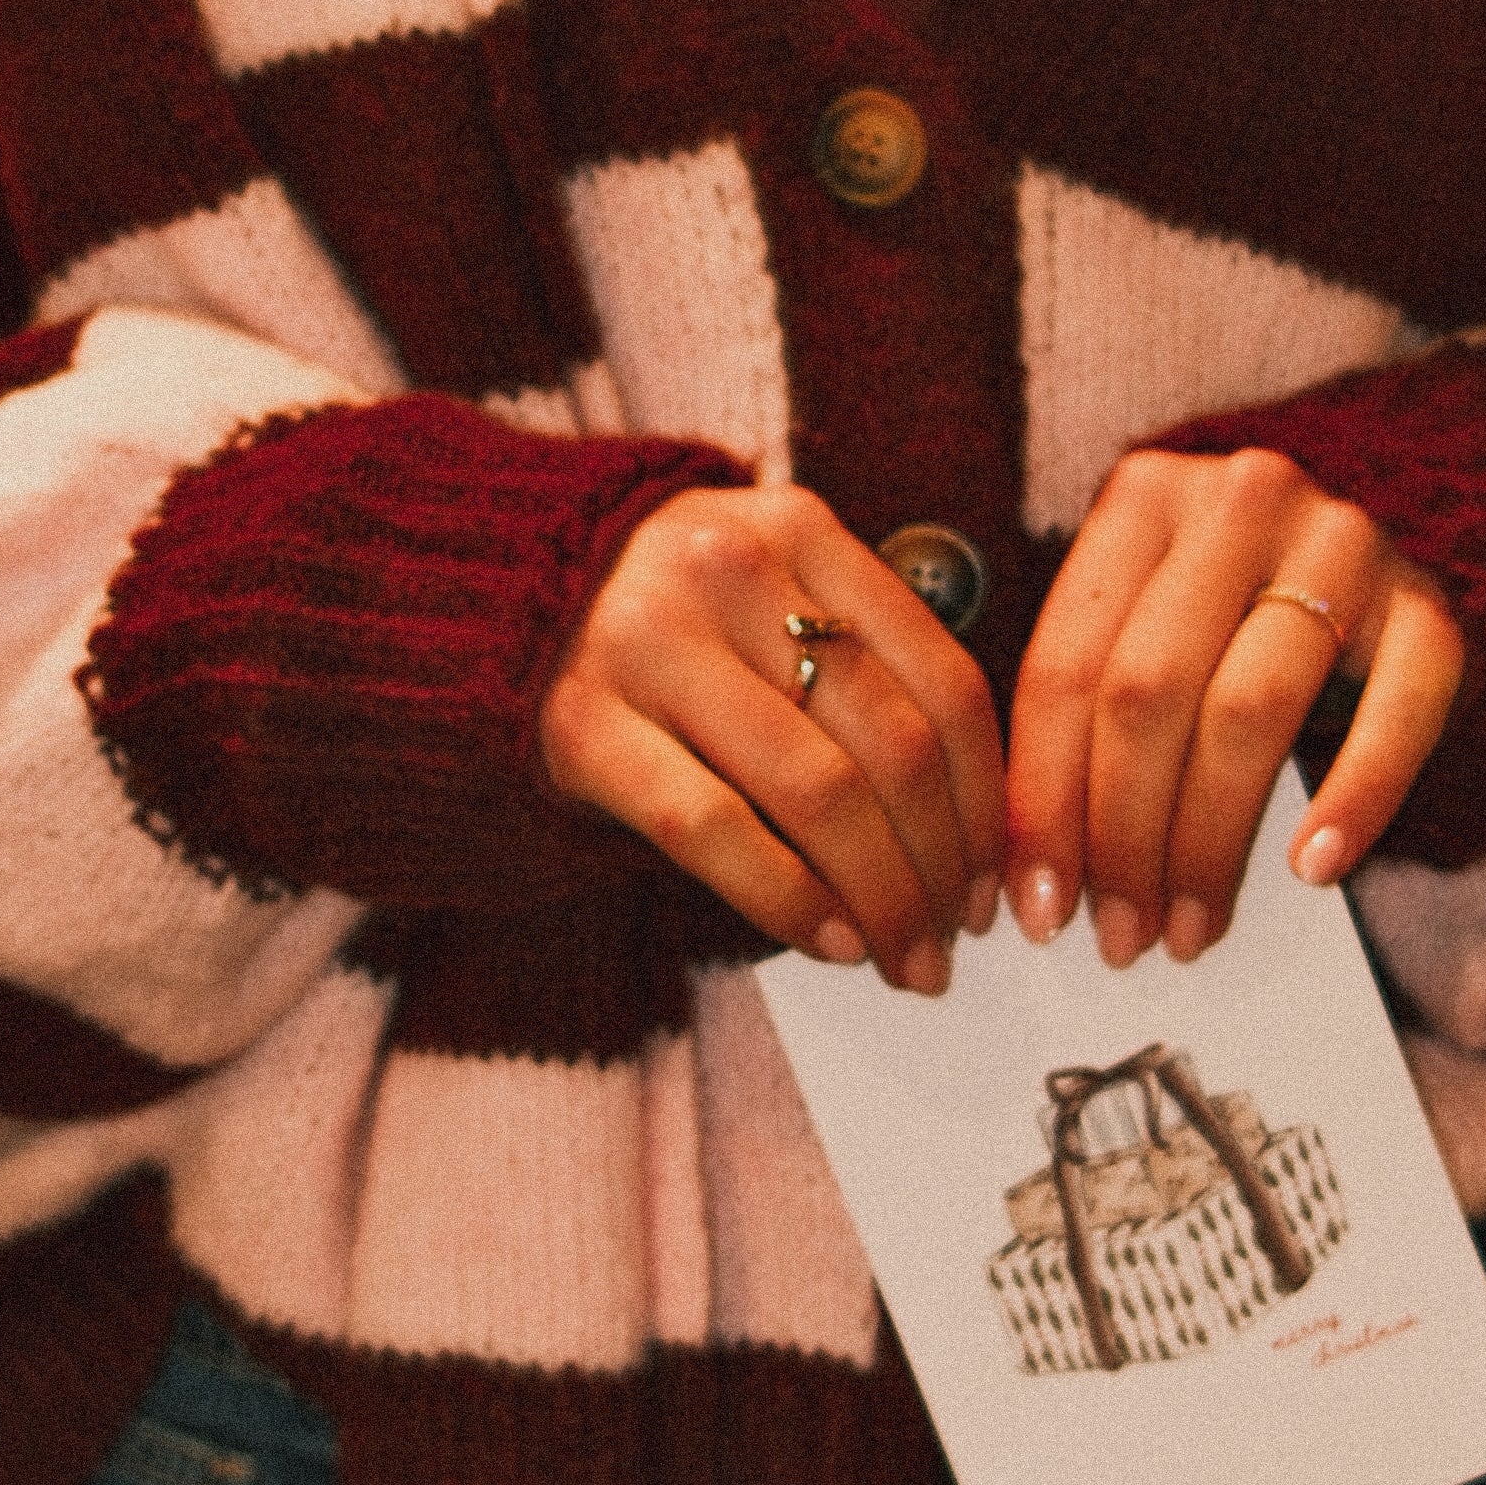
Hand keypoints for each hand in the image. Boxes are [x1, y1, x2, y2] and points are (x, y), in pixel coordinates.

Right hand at [537, 485, 1003, 990]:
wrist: (488, 593)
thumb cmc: (671, 622)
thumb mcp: (771, 596)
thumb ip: (860, 667)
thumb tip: (969, 834)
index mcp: (800, 529)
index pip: (944, 680)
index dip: (987, 801)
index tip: (997, 880)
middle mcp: (729, 571)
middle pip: (890, 745)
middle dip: (941, 867)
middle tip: (953, 940)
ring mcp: (649, 644)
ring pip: (816, 793)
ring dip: (879, 897)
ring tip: (900, 955)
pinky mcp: (583, 723)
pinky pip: (713, 829)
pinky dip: (787, 899)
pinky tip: (826, 942)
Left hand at [1004, 447, 1464, 965]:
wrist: (1362, 562)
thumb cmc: (1221, 620)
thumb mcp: (1136, 625)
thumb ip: (1080, 714)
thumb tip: (1035, 882)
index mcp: (1142, 497)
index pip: (1065, 668)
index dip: (1042, 800)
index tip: (1038, 907)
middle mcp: (1242, 500)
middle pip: (1150, 692)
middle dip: (1123, 835)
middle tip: (1121, 936)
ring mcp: (1345, 544)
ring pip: (1251, 710)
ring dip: (1211, 841)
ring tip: (1191, 928)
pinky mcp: (1428, 605)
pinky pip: (1396, 714)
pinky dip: (1355, 798)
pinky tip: (1314, 869)